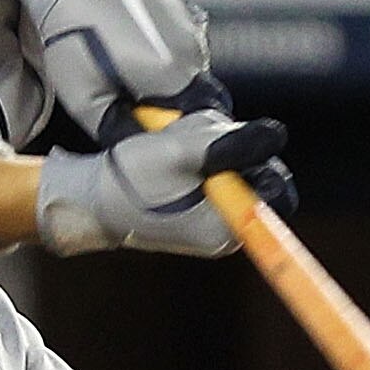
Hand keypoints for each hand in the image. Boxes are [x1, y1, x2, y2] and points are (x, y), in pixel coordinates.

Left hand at [2, 0, 212, 143]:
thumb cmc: (73, 39)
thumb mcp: (86, 100)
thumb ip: (121, 131)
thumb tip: (140, 153)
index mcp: (174, 74)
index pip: (200, 119)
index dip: (177, 131)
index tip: (152, 129)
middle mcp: (191, 47)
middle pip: (196, 94)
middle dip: (169, 104)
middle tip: (132, 100)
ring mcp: (188, 24)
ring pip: (189, 68)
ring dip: (167, 77)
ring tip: (127, 68)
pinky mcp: (180, 8)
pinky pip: (182, 43)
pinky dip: (165, 52)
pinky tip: (132, 45)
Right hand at [35, 107, 289, 256]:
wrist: (92, 199)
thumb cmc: (132, 178)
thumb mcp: (181, 152)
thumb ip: (232, 143)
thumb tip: (277, 135)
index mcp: (227, 229)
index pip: (277, 194)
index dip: (260, 158)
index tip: (227, 142)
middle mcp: (225, 234)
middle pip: (260, 182)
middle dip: (237, 153)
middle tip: (196, 143)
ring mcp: (212, 225)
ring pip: (238, 176)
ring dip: (217, 152)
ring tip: (179, 148)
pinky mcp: (198, 213)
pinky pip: (217, 180)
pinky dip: (203, 161)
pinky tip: (175, 156)